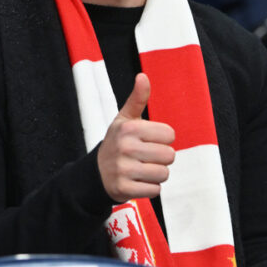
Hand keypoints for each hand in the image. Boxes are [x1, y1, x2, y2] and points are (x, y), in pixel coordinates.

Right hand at [97, 73, 175, 201]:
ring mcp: (123, 169)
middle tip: (145, 157)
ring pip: (164, 174)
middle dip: (161, 158)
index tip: (148, 140)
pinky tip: (137, 181)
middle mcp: (125, 147)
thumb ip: (137, 99)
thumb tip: (143, 76)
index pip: (169, 134)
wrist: (96, 172)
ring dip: (156, 174)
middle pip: (169, 155)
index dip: (162, 139)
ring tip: (142, 169)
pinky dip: (150, 188)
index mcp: (128, 128)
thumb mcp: (124, 119)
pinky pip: (155, 190)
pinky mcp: (124, 188)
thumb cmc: (118, 142)